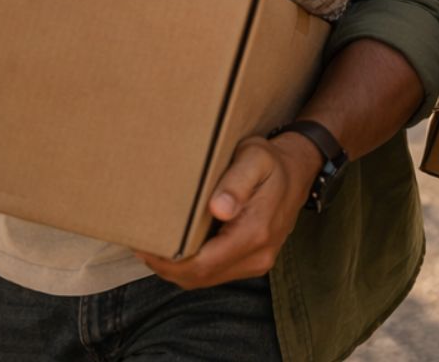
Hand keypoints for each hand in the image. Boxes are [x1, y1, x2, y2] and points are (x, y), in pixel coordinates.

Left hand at [138, 133, 316, 288]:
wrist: (297, 172)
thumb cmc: (270, 162)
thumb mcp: (255, 158)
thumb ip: (236, 182)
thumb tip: (218, 208)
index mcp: (256, 233)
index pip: (203, 264)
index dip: (169, 262)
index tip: (144, 244)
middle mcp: (258, 256)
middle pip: (199, 277)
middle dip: (166, 266)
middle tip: (140, 243)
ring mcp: (257, 262)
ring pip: (205, 279)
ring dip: (176, 268)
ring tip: (153, 245)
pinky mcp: (252, 262)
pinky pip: (214, 272)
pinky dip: (191, 265)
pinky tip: (177, 246)